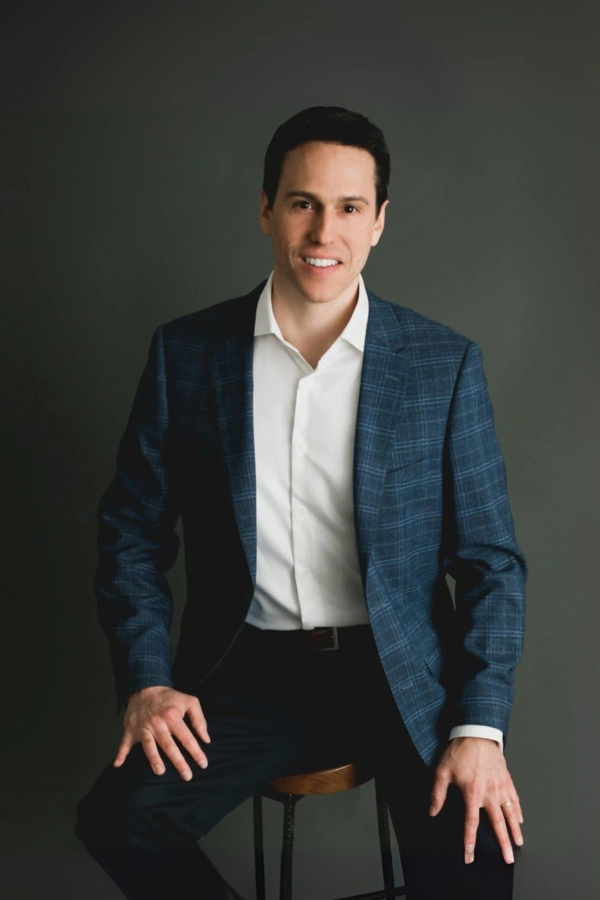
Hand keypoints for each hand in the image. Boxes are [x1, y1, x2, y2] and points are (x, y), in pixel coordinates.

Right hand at [113, 685, 210, 780]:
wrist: (145, 687)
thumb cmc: (170, 698)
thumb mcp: (189, 701)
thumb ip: (199, 720)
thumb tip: (206, 739)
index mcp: (173, 716)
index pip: (186, 737)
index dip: (196, 751)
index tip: (203, 764)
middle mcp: (158, 723)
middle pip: (169, 745)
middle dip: (178, 762)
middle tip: (187, 776)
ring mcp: (143, 727)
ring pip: (148, 745)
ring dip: (153, 758)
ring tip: (160, 772)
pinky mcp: (130, 730)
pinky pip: (124, 743)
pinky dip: (120, 753)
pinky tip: (118, 764)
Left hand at [429, 736, 523, 864]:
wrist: (477, 733)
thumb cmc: (460, 751)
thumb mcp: (442, 771)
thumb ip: (438, 794)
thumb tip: (432, 812)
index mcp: (472, 793)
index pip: (471, 824)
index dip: (470, 842)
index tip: (470, 856)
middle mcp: (489, 793)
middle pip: (498, 824)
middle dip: (503, 844)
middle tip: (508, 859)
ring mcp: (501, 787)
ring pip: (510, 814)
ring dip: (515, 831)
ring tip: (518, 844)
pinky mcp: (507, 780)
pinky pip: (515, 799)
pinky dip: (518, 811)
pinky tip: (520, 820)